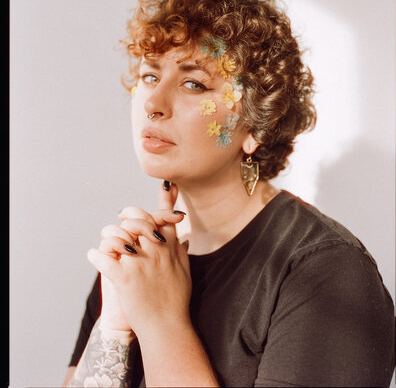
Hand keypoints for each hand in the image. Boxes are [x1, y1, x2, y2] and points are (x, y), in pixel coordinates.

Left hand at [88, 182, 190, 336]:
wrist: (167, 328)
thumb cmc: (176, 300)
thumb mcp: (185, 269)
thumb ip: (179, 249)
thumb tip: (177, 235)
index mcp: (170, 247)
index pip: (165, 217)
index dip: (164, 200)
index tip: (164, 185)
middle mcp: (156, 250)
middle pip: (137, 220)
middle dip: (127, 216)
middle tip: (119, 220)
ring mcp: (140, 263)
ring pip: (117, 235)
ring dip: (108, 237)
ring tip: (105, 243)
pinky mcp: (125, 278)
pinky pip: (104, 258)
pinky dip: (96, 255)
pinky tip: (94, 256)